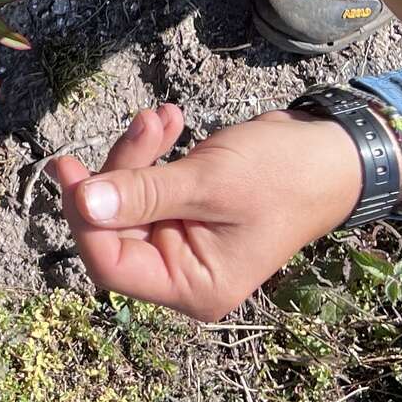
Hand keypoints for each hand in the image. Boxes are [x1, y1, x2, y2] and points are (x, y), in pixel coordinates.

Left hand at [50, 103, 363, 320]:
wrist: (333, 154)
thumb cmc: (284, 176)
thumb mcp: (210, 183)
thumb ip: (143, 195)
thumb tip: (82, 202)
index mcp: (191, 286)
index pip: (111, 264)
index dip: (83, 218)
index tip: (68, 169)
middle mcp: (183, 274)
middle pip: (115, 227)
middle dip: (120, 170)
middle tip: (142, 124)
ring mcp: (183, 243)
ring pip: (127, 200)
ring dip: (138, 153)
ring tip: (164, 116)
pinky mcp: (185, 212)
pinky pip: (149, 185)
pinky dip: (152, 153)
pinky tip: (171, 120)